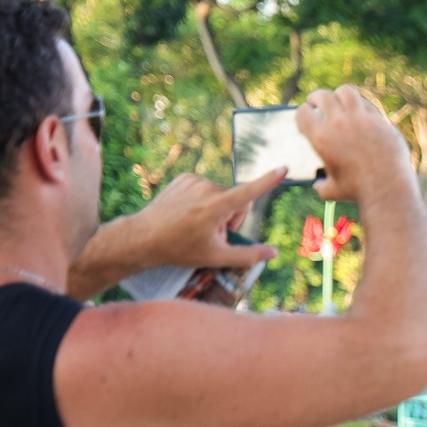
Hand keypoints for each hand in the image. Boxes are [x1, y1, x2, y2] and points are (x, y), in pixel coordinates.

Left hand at [128, 170, 283, 272]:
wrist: (142, 237)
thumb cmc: (179, 249)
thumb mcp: (216, 257)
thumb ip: (248, 256)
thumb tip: (273, 253)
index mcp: (216, 206)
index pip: (249, 192)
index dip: (268, 181)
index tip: (283, 169)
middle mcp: (206, 188)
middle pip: (236, 201)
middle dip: (231, 217)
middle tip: (213, 234)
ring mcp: (193, 181)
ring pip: (220, 195)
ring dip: (216, 210)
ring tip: (196, 225)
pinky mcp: (184, 178)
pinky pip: (205, 189)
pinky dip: (202, 201)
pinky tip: (188, 213)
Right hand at [299, 85, 413, 202]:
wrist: (388, 188)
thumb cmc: (358, 192)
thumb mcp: (332, 191)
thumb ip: (321, 185)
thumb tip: (318, 185)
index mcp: (321, 137)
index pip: (302, 112)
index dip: (303, 113)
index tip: (306, 115)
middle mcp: (339, 123)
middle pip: (322, 96)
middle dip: (316, 97)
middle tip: (316, 101)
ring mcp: (361, 119)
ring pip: (346, 92)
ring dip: (340, 95)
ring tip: (339, 100)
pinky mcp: (380, 120)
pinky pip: (368, 105)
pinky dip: (361, 107)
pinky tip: (361, 113)